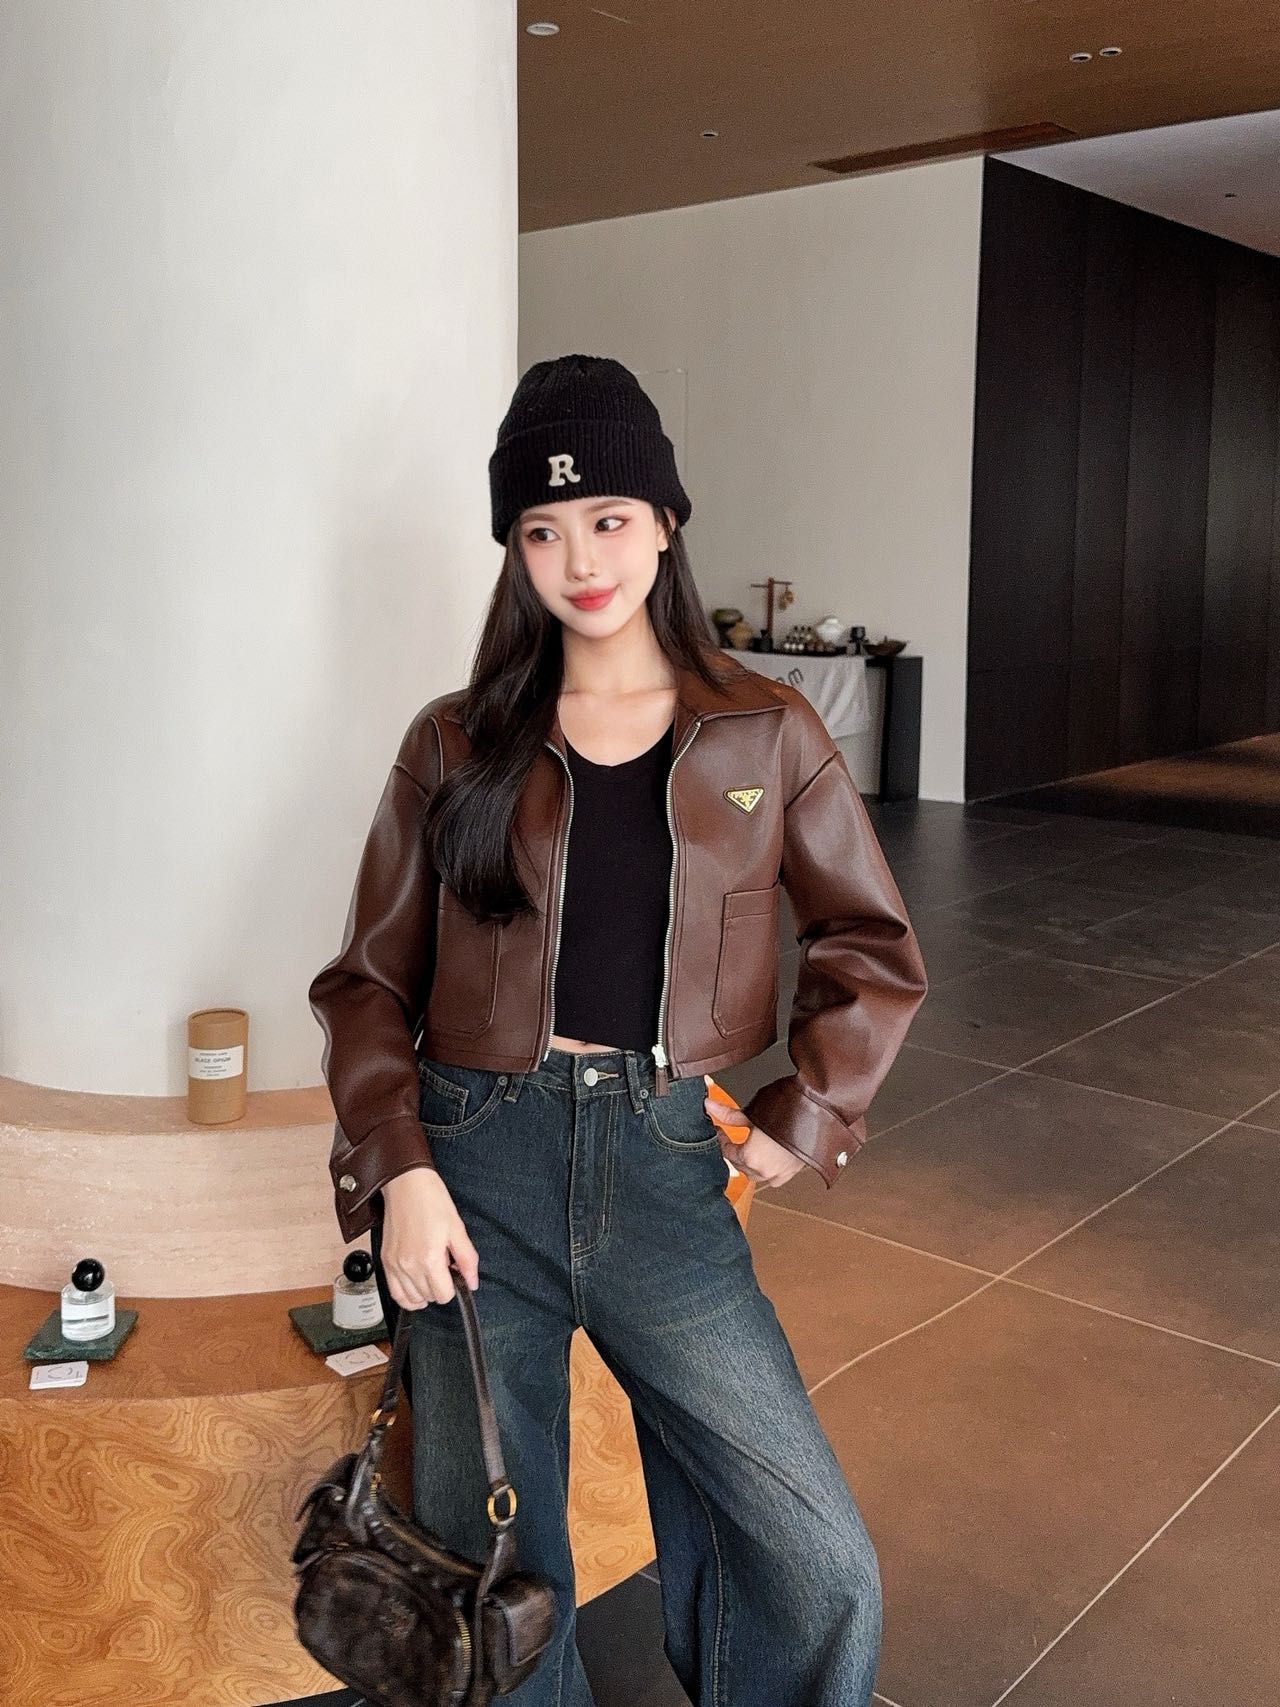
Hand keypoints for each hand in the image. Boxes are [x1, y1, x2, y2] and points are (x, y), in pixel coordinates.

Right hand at [379, 1167, 479, 1308]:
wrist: (406, 1184)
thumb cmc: (431, 1200)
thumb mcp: (457, 1228)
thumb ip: (467, 1260)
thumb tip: (472, 1282)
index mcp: (429, 1259)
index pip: (444, 1295)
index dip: (454, 1287)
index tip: (454, 1272)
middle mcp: (409, 1266)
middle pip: (429, 1298)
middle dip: (440, 1286)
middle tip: (443, 1266)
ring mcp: (394, 1265)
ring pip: (411, 1300)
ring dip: (424, 1292)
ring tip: (430, 1273)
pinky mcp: (385, 1261)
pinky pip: (394, 1292)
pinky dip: (406, 1295)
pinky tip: (416, 1285)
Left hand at [703, 1085, 807, 1187]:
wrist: (816, 1117)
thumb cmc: (786, 1113)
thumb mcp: (753, 1113)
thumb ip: (728, 1114)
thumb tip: (708, 1106)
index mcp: (749, 1157)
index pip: (727, 1152)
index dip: (722, 1140)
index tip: (721, 1131)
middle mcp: (761, 1170)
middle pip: (739, 1165)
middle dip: (734, 1152)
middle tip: (732, 1138)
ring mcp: (776, 1175)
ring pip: (753, 1174)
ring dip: (749, 1163)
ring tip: (749, 1148)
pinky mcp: (789, 1175)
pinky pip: (770, 1178)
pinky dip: (765, 1170)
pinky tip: (766, 1158)